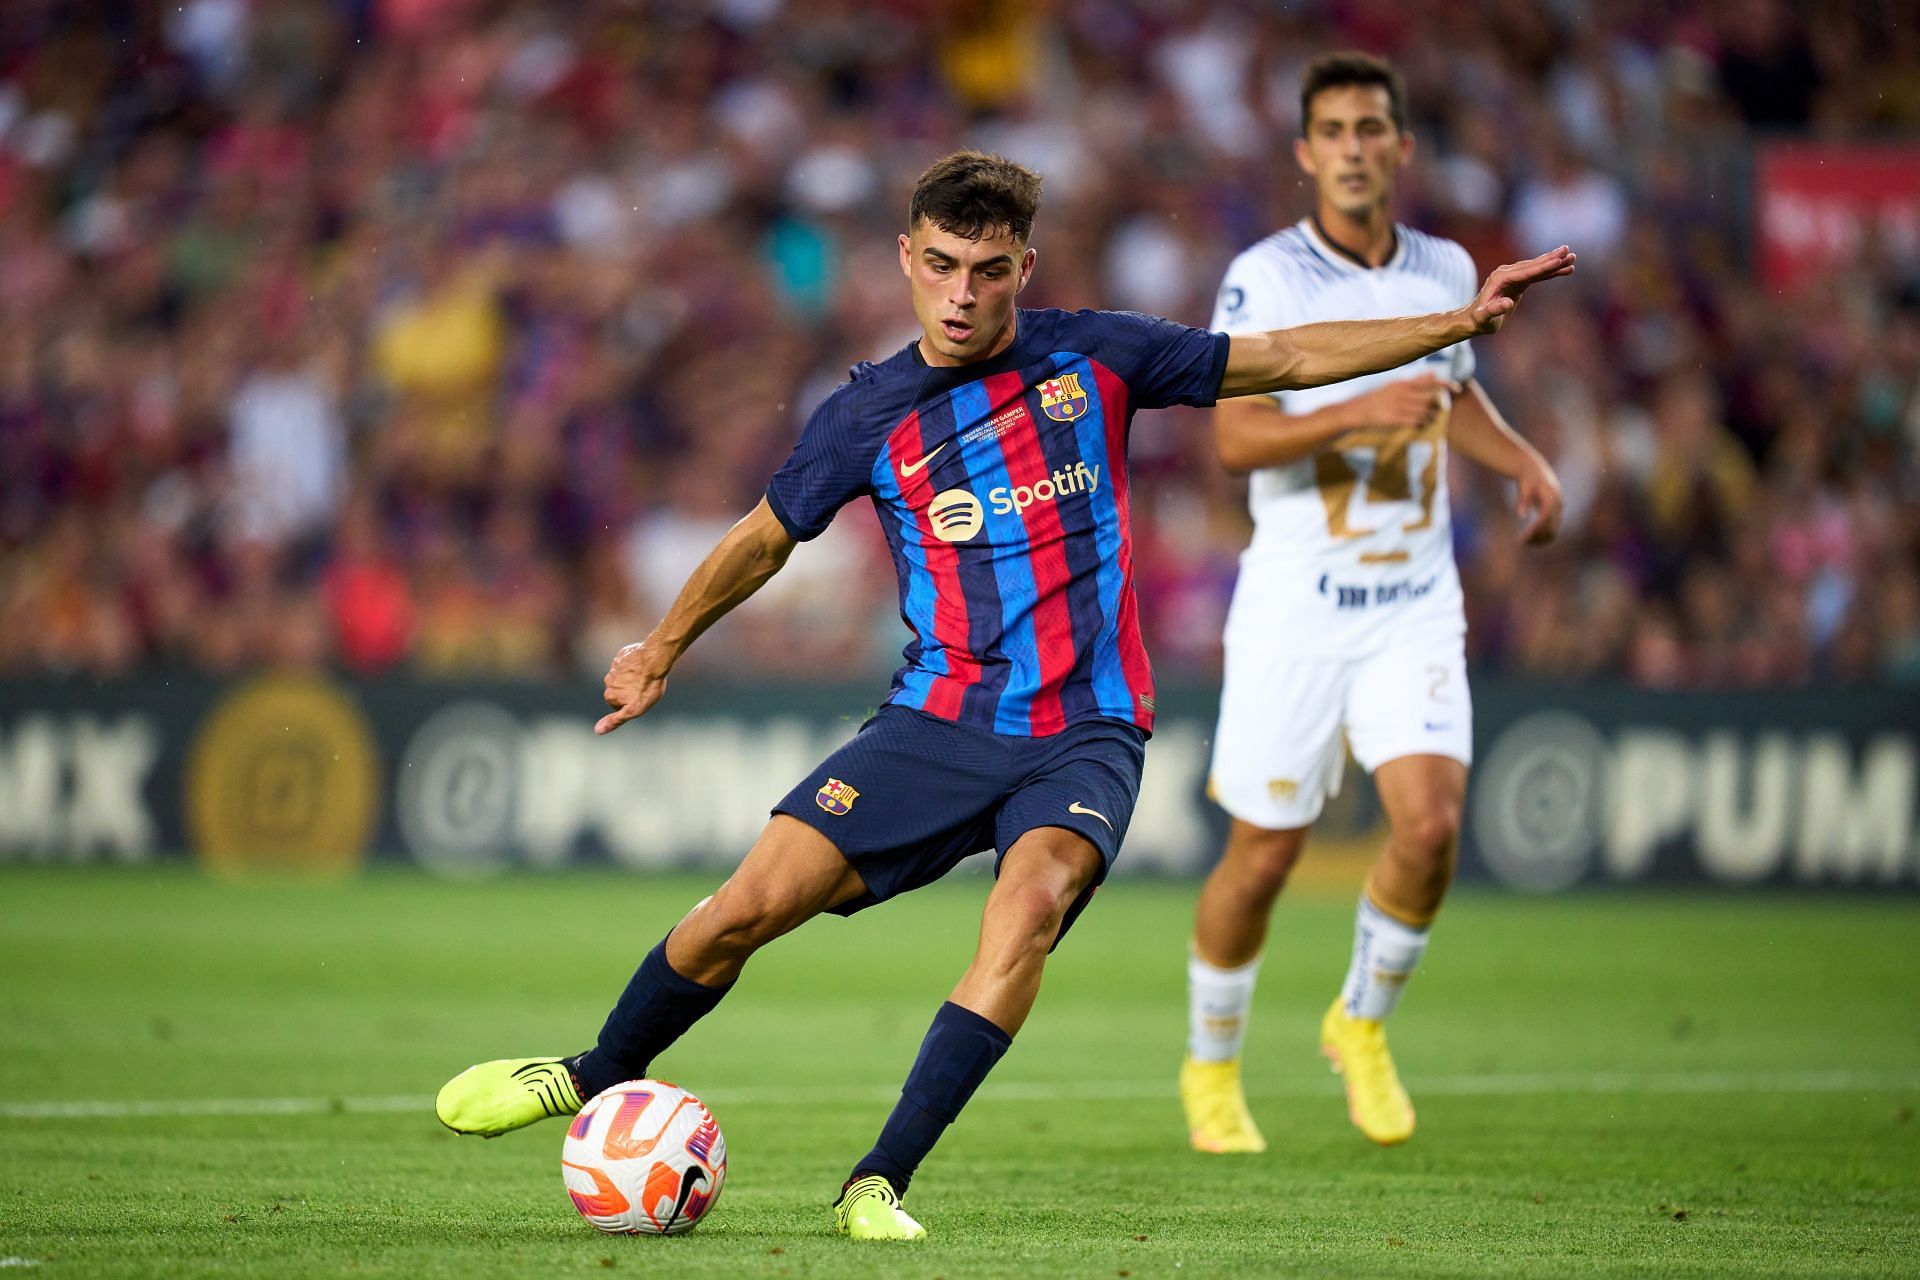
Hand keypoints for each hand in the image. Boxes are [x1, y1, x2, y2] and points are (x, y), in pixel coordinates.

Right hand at [596, 641, 668, 734]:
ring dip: (633, 678)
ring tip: (646, 677)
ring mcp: (614, 667)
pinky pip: (627, 664)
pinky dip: (634, 666)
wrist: (654, 661)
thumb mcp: (633, 710)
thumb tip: (597, 730)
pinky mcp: (622, 656)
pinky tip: (644, 666)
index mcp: (609, 695)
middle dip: (631, 691)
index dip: (631, 704)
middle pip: (620, 690)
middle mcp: (608, 681)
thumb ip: (615, 721)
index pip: (618, 705)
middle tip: (645, 689)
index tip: (641, 700)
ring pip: (624, 677)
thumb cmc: (647, 687)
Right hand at [1344, 374, 1459, 436]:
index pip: (1431, 381)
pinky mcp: (1395, 420)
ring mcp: (1398, 407)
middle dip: (1436, 405)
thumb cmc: (1378, 398)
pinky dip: (1421, 423)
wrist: (1356, 412)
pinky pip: (1417, 422)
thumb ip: (1416, 380)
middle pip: (1430, 399)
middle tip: (1435, 409)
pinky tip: (1418, 424)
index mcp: (1403, 383)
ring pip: (1425, 412)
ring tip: (1427, 418)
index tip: (1457, 389)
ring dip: (1430, 416)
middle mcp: (1402, 393)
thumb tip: (1434, 372)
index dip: (1447, 384)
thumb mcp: (1395, 385)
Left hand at [1466, 246, 1576, 334]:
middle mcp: (1506, 273)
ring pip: (1537, 268)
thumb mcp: (1484, 318)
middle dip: (1552, 259)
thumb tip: (1507, 303)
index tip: (1557, 260)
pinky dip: (1550, 271)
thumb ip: (1494, 310)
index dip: (1542, 267)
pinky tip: (1564, 268)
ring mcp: (1512, 276)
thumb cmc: (1478, 321)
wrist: (1473, 319)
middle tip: (1569, 251)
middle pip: (1533, 265)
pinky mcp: (1518, 281)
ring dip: (1554, 263)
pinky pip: (1537, 274)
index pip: (1526, 272)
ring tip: (1572, 257)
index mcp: (1500, 279)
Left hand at [1514, 455, 1563, 545]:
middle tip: (1519, 542)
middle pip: (1550, 527)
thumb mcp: (1524, 488)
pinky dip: (1543, 537)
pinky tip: (1531, 541)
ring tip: (1524, 543)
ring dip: (1540, 539)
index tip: (1522, 538)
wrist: (1536, 471)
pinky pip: (1552, 530)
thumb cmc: (1528, 479)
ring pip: (1553, 531)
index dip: (1534, 530)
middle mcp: (1558, 506)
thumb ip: (1523, 501)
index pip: (1544, 519)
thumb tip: (1521, 516)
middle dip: (1536, 537)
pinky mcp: (1556, 514)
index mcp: (1552, 498)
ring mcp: (1559, 510)